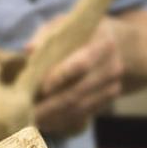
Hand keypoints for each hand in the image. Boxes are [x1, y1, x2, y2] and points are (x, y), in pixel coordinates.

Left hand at [26, 16, 124, 136]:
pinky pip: (85, 115)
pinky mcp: (110, 99)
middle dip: (50, 105)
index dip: (59, 77)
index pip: (81, 64)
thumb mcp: (66, 24)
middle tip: (26, 113)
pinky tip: (46, 122)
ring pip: (80, 108)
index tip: (40, 88)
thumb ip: (46, 36)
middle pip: (79, 91)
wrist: (120, 44)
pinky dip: (63, 121)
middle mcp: (112, 66)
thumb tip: (29, 51)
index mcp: (102, 43)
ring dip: (54, 117)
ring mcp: (113, 85)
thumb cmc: (82, 33)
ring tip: (31, 121)